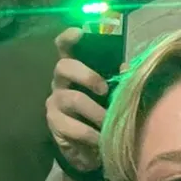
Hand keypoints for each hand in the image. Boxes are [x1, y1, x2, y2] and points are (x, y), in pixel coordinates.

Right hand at [45, 28, 110, 171]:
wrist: (89, 149)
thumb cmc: (101, 113)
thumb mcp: (111, 95)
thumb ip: (118, 80)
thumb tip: (127, 68)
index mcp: (74, 68)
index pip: (64, 47)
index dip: (69, 37)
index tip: (80, 32)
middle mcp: (60, 81)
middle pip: (64, 66)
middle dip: (87, 75)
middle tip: (105, 90)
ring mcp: (54, 101)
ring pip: (73, 98)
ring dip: (96, 111)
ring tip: (109, 122)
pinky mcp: (54, 123)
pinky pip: (72, 126)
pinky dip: (91, 133)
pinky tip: (101, 138)